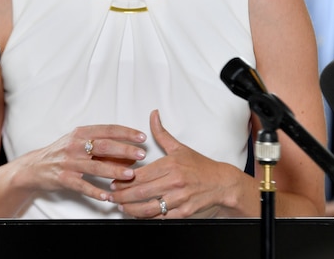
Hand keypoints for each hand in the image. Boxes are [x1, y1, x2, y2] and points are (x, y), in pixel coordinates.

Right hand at [22, 123, 146, 202]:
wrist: (35, 167)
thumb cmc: (62, 152)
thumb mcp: (78, 142)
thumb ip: (100, 145)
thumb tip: (127, 151)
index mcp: (81, 133)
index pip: (107, 130)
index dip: (126, 132)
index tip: (141, 137)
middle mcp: (75, 145)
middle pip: (104, 146)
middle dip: (125, 150)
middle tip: (141, 154)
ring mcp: (69, 162)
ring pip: (95, 166)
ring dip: (114, 170)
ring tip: (130, 174)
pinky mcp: (64, 179)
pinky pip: (83, 186)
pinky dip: (96, 192)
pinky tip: (108, 196)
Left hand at [109, 109, 240, 217]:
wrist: (221, 183)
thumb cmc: (200, 166)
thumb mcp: (180, 148)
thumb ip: (162, 134)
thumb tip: (153, 115)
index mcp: (171, 165)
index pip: (140, 175)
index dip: (123, 180)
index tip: (114, 181)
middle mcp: (175, 182)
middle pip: (140, 192)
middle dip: (122, 196)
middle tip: (112, 196)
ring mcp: (179, 199)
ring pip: (148, 208)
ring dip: (131, 209)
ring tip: (122, 207)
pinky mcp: (184, 212)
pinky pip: (161, 217)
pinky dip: (147, 218)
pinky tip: (139, 215)